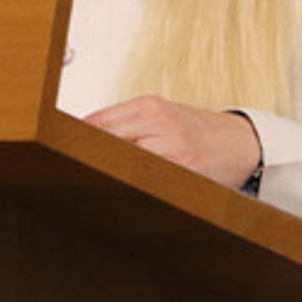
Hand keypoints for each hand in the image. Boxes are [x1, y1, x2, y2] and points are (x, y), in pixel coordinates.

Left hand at [84, 94, 261, 188]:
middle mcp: (160, 123)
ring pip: (125, 164)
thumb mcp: (161, 116)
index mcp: (148, 106)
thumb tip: (79, 138)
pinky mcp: (185, 173)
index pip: (97, 122)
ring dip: (108, 176)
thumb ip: (125, 124)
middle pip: (106, 142)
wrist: (242, 143)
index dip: (74, 140)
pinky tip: (126, 195)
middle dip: (87, 159)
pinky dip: (135, 188)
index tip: (59, 152)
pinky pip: (149, 182)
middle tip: (70, 174)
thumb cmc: (197, 131)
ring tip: (95, 188)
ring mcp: (173, 150)